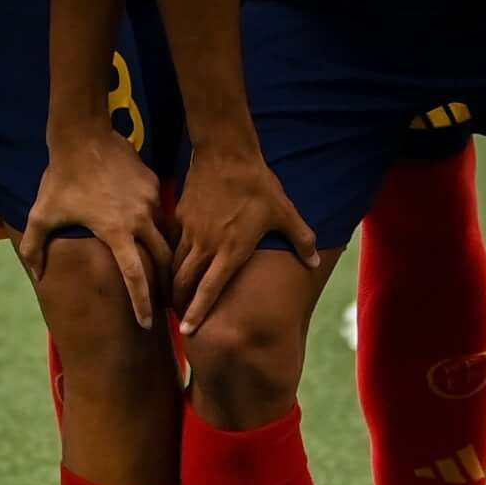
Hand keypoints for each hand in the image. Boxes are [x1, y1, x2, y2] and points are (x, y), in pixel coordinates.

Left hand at [18, 128, 167, 327]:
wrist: (83, 134)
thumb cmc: (60, 178)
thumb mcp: (41, 214)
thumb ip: (35, 249)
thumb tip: (37, 278)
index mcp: (116, 231)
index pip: (136, 276)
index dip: (143, 303)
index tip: (148, 324)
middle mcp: (140, 219)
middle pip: (163, 260)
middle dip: (166, 285)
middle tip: (166, 304)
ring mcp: (151, 200)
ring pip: (168, 236)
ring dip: (168, 257)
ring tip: (167, 276)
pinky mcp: (155, 184)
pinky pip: (163, 213)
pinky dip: (163, 229)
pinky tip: (158, 238)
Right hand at [170, 153, 313, 336]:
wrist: (226, 153)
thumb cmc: (258, 185)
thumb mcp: (284, 212)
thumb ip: (301, 239)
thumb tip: (315, 262)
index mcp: (231, 250)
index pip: (209, 290)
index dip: (197, 313)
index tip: (187, 332)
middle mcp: (206, 245)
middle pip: (184, 282)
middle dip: (178, 303)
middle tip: (176, 320)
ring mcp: (190, 230)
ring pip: (175, 264)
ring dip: (172, 282)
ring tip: (170, 296)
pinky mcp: (181, 215)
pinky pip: (173, 242)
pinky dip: (171, 256)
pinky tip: (171, 262)